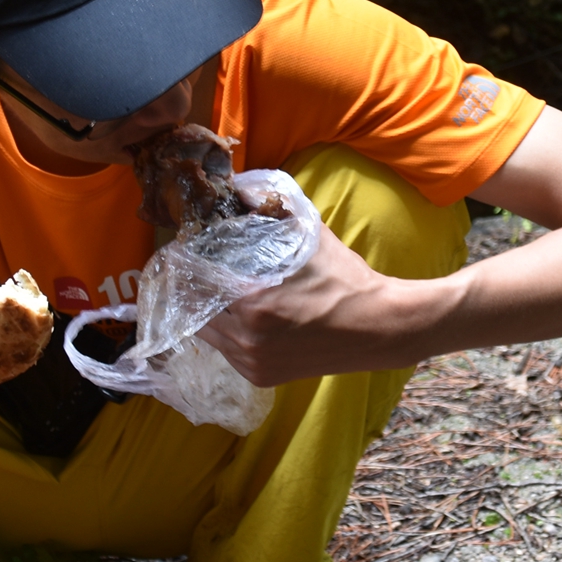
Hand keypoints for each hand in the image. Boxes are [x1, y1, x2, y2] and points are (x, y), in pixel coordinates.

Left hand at [192, 225, 440, 387]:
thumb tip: (239, 185)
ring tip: (213, 289)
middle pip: (196, 307)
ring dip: (207, 310)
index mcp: (254, 302)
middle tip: (194, 267)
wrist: (378, 327)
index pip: (198, 278)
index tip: (183, 247)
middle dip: (193, 286)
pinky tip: (236, 315)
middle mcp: (247, 337)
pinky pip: (227, 351)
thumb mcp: (309, 235)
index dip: (186, 260)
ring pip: (208, 333)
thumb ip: (272, 207)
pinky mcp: (261, 376)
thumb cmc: (345, 279)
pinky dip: (227, 332)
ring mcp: (252, 361)